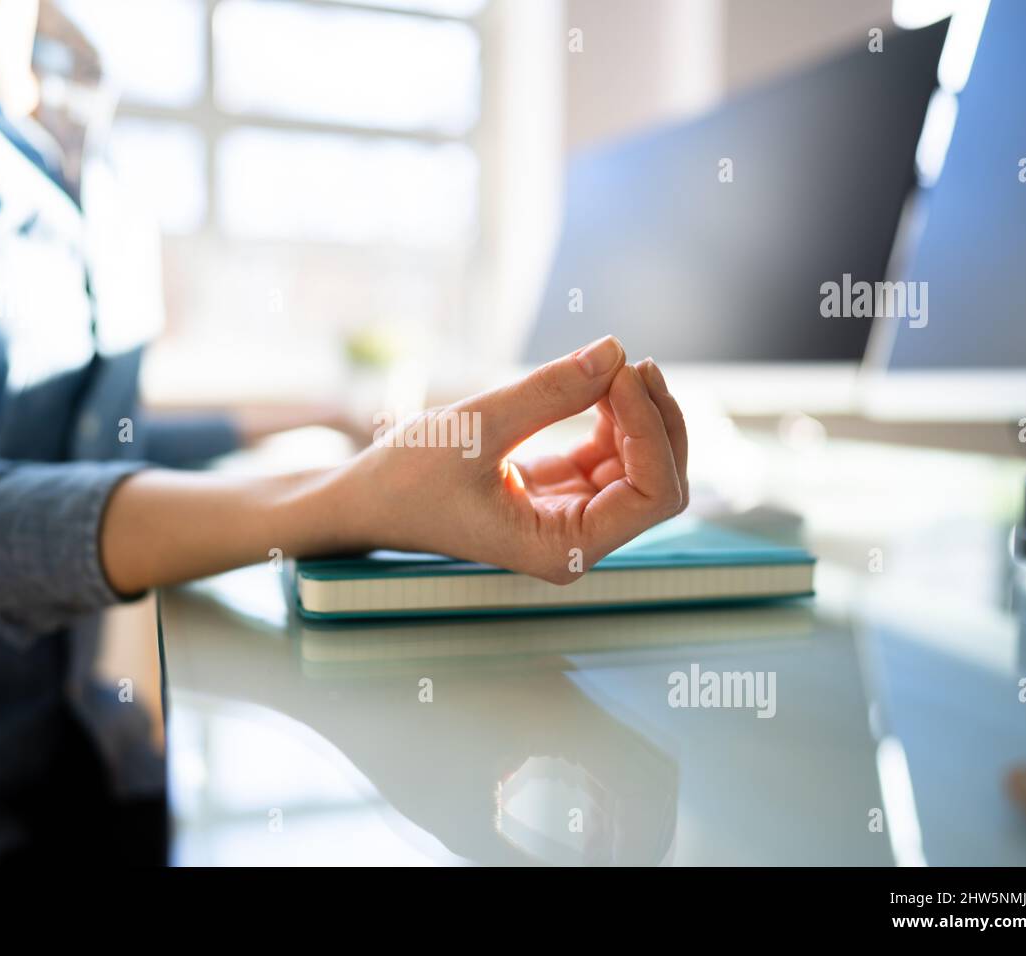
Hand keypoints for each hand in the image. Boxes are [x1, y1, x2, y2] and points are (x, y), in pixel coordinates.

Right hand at [346, 336, 687, 582]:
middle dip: (656, 422)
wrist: (367, 500)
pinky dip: (612, 418)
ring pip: (641, 468)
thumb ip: (547, 392)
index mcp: (561, 550)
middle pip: (659, 484)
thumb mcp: (475, 427)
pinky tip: (596, 385)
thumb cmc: (407, 478)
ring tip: (613, 365)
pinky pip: (609, 457)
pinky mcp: (561, 496)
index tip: (622, 374)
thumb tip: (614, 351)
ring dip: (638, 415)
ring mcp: (572, 520)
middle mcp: (576, 543)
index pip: (652, 496)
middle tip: (629, 362)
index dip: (652, 431)